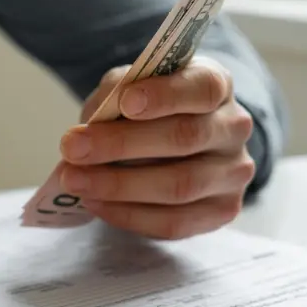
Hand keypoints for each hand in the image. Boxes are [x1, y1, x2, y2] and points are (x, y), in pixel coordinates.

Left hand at [57, 57, 255, 238]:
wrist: (176, 141)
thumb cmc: (150, 109)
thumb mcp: (131, 86)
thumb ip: (116, 93)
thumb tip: (93, 125)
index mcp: (217, 84)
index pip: (202, 87)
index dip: (165, 95)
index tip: (125, 102)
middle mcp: (234, 127)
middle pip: (185, 137)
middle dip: (121, 144)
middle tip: (72, 147)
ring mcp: (234, 172)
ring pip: (180, 185)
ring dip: (118, 186)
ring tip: (74, 181)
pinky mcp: (223, 210)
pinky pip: (175, 222)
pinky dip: (129, 215)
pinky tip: (96, 203)